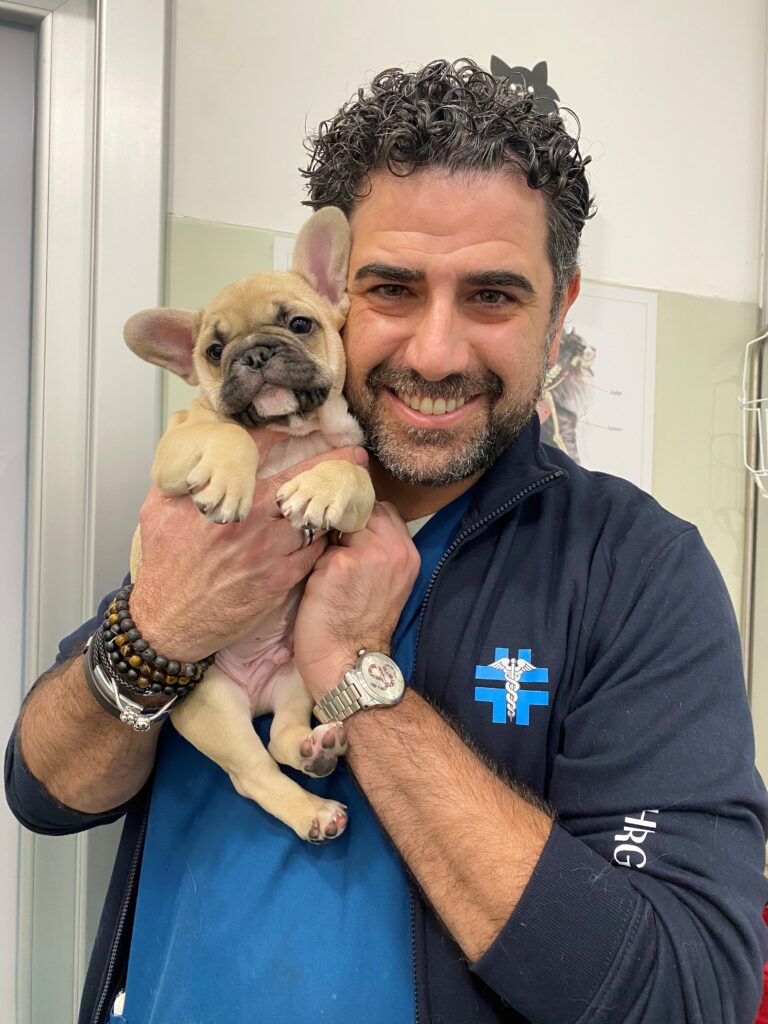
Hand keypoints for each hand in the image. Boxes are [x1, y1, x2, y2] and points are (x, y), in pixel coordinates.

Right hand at [130, 446, 368, 661]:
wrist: (169, 621)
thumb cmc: (164, 566)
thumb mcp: (158, 509)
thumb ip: (181, 476)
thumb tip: (195, 450)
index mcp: (221, 498)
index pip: (258, 452)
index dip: (282, 434)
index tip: (302, 425)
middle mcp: (249, 521)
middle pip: (300, 482)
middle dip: (330, 465)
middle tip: (355, 456)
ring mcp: (267, 552)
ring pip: (313, 518)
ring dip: (332, 505)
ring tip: (353, 492)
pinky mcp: (279, 579)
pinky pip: (312, 551)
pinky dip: (323, 538)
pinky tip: (332, 531)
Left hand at [293, 502, 420, 699]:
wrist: (348, 662)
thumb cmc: (360, 624)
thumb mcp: (384, 580)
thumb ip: (377, 548)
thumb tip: (348, 522)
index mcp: (407, 552)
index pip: (382, 510)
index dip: (361, 518)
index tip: (347, 535)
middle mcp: (394, 548)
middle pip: (361, 510)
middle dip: (343, 524)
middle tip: (332, 549)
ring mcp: (369, 554)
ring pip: (338, 523)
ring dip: (329, 540)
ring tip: (326, 569)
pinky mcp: (340, 564)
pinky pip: (319, 546)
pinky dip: (314, 561)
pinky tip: (316, 582)